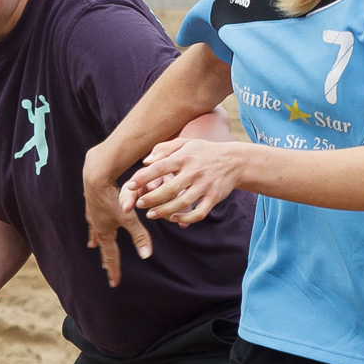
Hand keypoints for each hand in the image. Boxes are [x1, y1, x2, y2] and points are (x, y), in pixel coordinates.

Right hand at [82, 147, 152, 288]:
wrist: (96, 176)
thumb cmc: (113, 197)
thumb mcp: (128, 218)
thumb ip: (139, 235)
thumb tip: (147, 255)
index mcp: (105, 232)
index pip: (110, 256)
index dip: (113, 270)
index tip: (114, 283)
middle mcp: (96, 225)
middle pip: (102, 244)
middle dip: (105, 256)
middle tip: (105, 267)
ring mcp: (93, 212)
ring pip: (94, 230)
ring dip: (95, 239)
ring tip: (93, 244)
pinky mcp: (92, 201)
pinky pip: (93, 216)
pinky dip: (94, 223)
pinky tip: (94, 218)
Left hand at [123, 137, 240, 225]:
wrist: (234, 161)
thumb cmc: (203, 152)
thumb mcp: (185, 144)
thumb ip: (164, 149)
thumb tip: (145, 162)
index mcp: (184, 157)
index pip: (159, 167)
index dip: (143, 177)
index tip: (129, 185)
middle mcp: (194, 171)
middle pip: (169, 189)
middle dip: (151, 199)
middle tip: (139, 204)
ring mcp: (205, 185)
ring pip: (182, 203)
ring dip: (164, 211)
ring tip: (151, 215)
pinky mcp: (214, 197)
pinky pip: (199, 213)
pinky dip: (185, 219)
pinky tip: (173, 219)